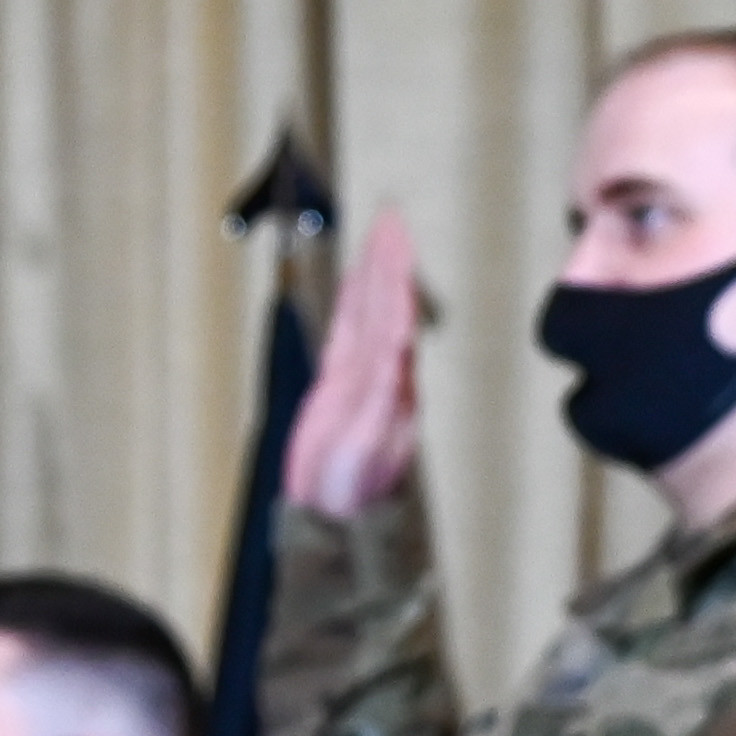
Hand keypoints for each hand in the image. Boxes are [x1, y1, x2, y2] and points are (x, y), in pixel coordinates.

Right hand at [283, 206, 425, 515]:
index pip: (398, 315)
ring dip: (375, 275)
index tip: (397, 238)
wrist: (337, 516)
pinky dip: (355, 303)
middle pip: (386, 305)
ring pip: (370, 313)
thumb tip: (395, 354)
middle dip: (388, 262)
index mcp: (396, 381)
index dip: (396, 276)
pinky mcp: (340, 385)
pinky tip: (360, 281)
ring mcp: (363, 376)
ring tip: (380, 236)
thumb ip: (381, 398)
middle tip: (390, 219)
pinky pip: (349, 333)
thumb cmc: (356, 487)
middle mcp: (385, 372)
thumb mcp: (369, 441)